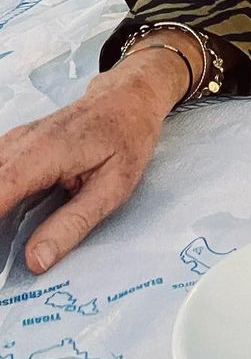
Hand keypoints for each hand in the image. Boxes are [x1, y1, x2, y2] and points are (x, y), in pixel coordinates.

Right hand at [0, 48, 187, 274]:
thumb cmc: (128, 137)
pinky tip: (10, 216)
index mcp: (43, 153)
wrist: (129, 97)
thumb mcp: (113, 187)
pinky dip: (1, 195)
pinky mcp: (14, 145)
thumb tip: (35, 261)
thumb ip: (73, 224)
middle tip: (8, 253)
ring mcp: (14, 141)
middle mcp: (20, 143)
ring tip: (9, 238)